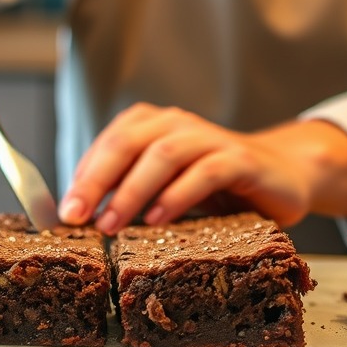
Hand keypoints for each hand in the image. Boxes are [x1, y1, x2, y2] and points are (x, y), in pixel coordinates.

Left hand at [57, 103, 346, 233]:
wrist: (283, 174)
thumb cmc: (216, 185)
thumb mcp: (167, 186)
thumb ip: (131, 191)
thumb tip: (79, 216)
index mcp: (155, 124)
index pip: (110, 142)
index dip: (83, 174)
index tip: (63, 211)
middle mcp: (180, 123)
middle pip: (129, 141)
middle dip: (98, 179)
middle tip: (76, 215)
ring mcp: (212, 138)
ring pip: (164, 153)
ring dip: (133, 189)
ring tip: (112, 223)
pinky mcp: (241, 160)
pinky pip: (206, 171)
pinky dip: (179, 194)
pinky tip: (160, 218)